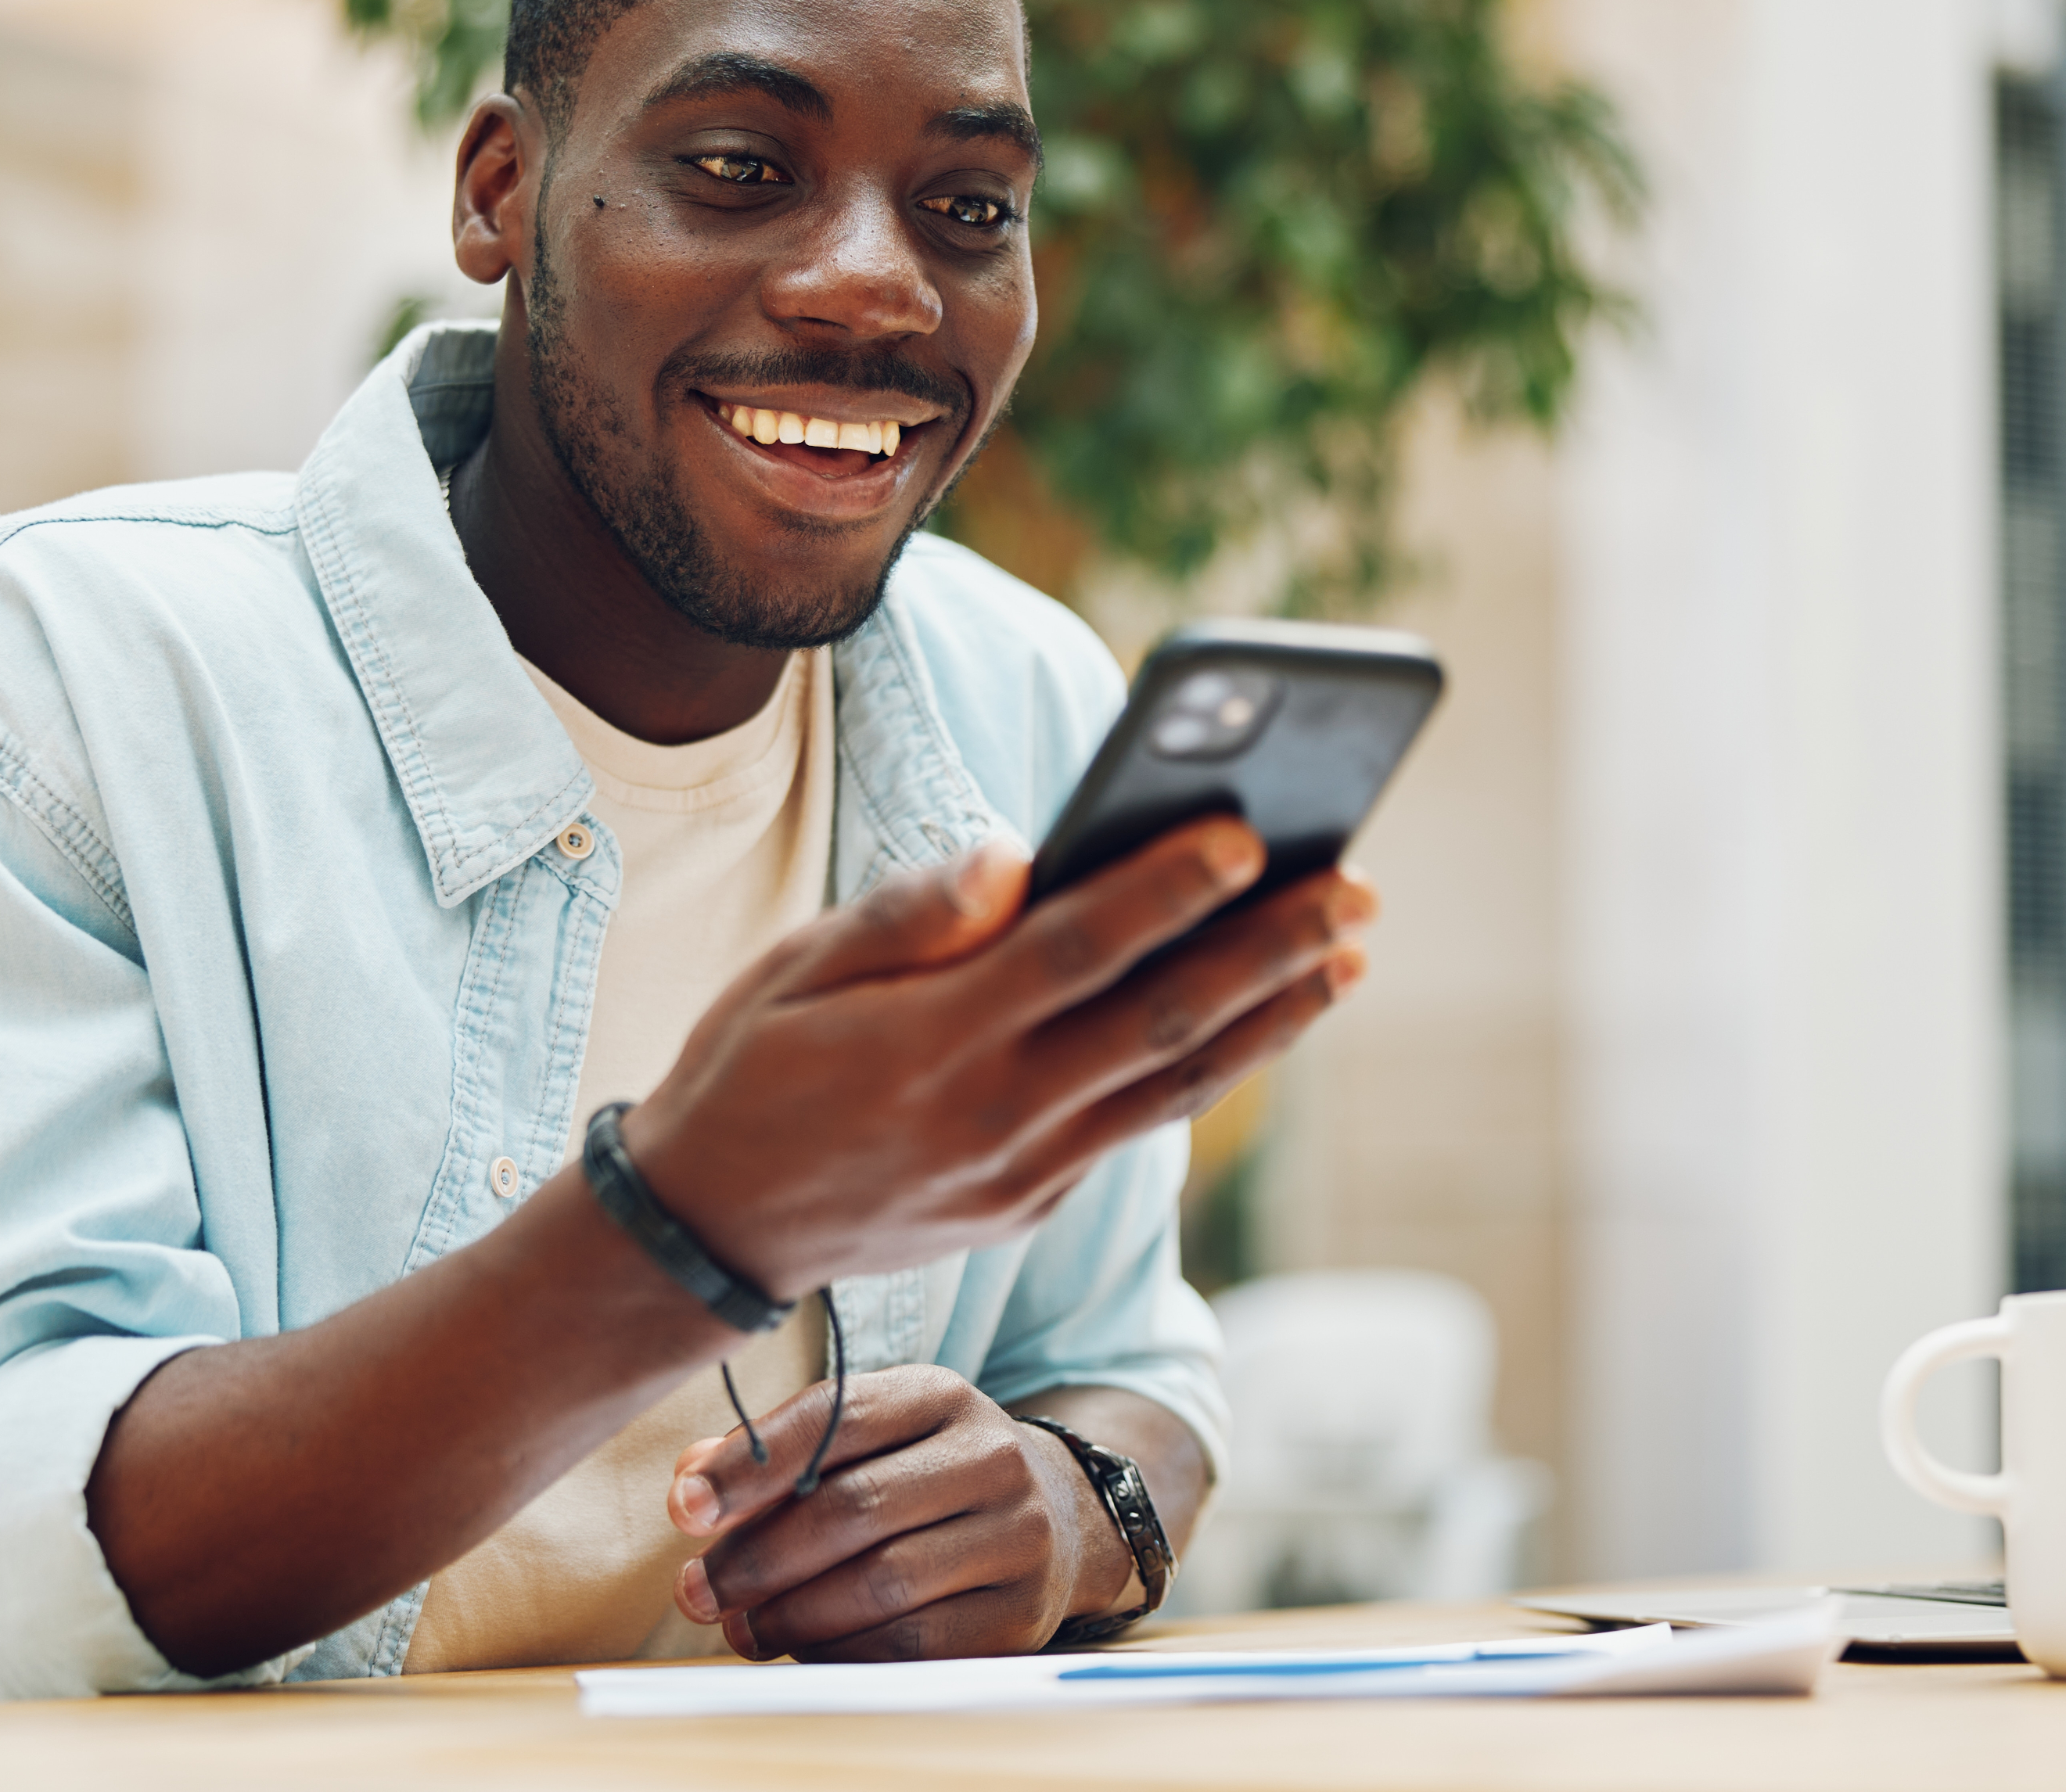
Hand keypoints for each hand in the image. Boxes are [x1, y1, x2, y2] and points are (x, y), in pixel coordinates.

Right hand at [623, 817, 1372, 1300]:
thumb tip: (1015, 854)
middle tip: (1356, 889)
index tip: (1245, 836)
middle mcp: (994, 1115)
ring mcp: (1023, 1172)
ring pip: (1176, 1084)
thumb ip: (908, 913)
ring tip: (1351, 952)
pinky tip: (1265, 1012)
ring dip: (1275, 1017)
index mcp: (929, 1042)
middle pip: (1162, 1021)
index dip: (1165, 893)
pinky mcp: (1033, 1203)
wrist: (709, 1230)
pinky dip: (1212, 1066)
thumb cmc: (749, 1067)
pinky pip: (1139, 1122)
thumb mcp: (793, 971)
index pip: (1076, 953)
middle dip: (1270, 951)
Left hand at [667, 1367, 1125, 1660]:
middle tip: (696, 1592)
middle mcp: (990, 1455)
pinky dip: (843, 1652)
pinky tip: (805, 1647)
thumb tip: (692, 1479)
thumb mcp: (868, 1436)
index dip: (749, 1465)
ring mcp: (1016, 1535)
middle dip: (757, 1558)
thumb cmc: (925, 1473)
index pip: (834, 1417)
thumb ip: (779, 1450)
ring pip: (881, 1584)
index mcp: (940, 1394)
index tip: (683, 1507)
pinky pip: (913, 1644)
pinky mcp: (1021, 1612)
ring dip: (791, 1614)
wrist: (1055, 1517)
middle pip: (852, 1509)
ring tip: (742, 1626)